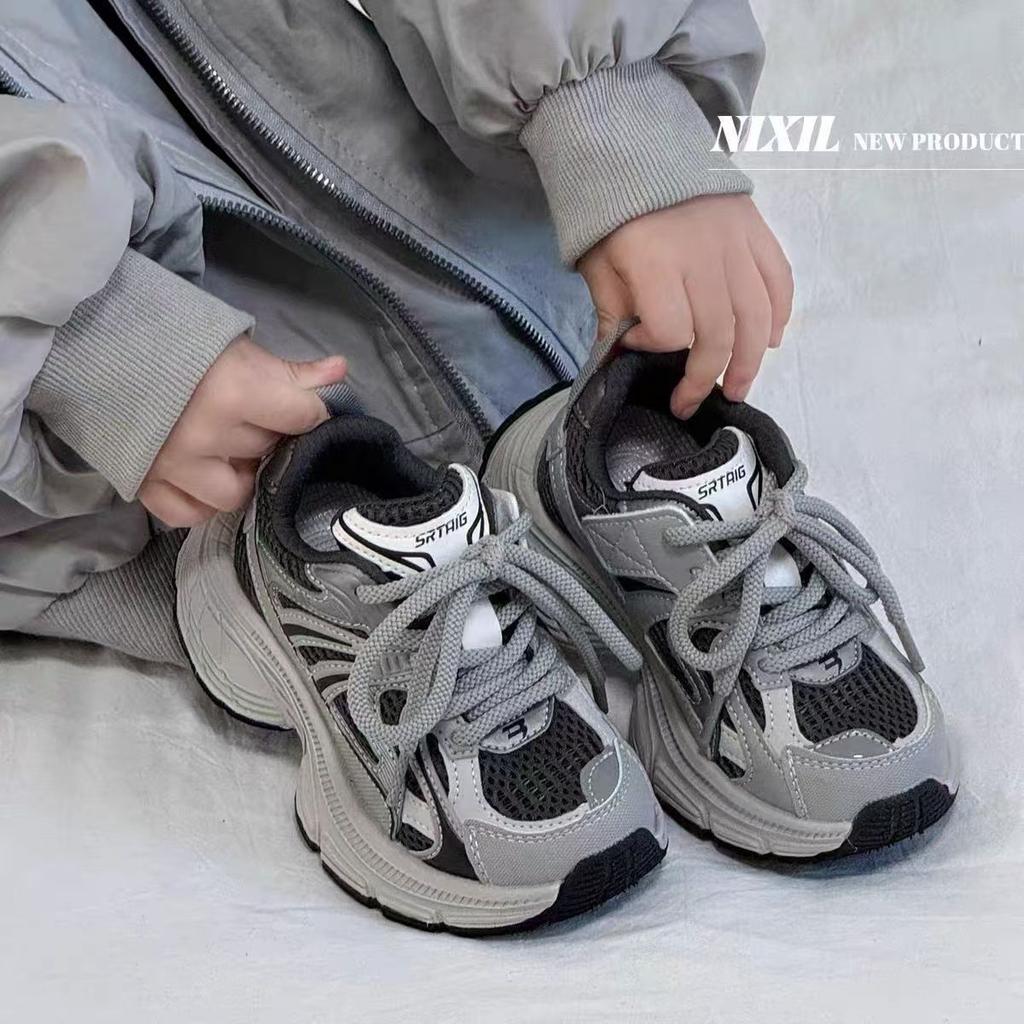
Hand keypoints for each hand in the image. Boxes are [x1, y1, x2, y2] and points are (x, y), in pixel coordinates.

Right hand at [139, 335, 346, 526]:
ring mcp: (173, 467)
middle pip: (268, 450)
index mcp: (232, 394)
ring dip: (241, 475)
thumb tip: (340, 371)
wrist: (101, 350)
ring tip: (232, 452)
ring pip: (235, 494)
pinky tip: (205, 478)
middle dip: (270, 436)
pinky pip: (188, 515)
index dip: (311, 410)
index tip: (305, 407)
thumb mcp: (238, 350)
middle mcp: (203, 437)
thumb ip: (292, 371)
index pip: (303, 415)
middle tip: (257, 419)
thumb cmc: (176, 345)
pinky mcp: (146, 486)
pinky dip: (201, 503)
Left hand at [578, 194, 792, 417]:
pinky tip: (768, 342)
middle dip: (705, 378)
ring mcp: (736, 242)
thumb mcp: (598, 265)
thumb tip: (617, 365)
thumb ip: (612, 314)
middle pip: (717, 334)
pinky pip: (779, 281)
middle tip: (691, 402)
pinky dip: (778, 316)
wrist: (641, 149)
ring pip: (756, 317)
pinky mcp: (757, 230)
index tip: (635, 346)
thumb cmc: (613, 216)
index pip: (669, 329)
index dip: (653, 348)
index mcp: (655, 262)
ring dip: (750, 362)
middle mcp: (703, 255)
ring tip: (737, 389)